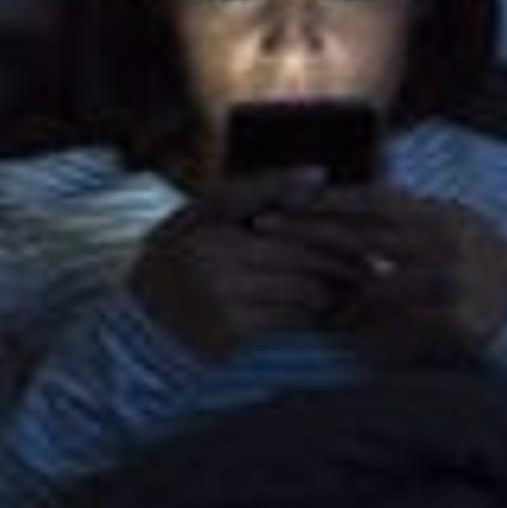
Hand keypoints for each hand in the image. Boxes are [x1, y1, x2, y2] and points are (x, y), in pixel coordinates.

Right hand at [127, 170, 347, 358]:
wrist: (140, 329)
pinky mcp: (232, 332)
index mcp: (206, 225)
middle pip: (298, 252)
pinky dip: (312, 314)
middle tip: (366, 261)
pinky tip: (323, 311)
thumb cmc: (177, 263)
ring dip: (332, 288)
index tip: (338, 203)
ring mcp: (222, 297)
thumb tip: (316, 175)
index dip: (309, 205)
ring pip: (301, 287)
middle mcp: (213, 259)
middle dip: (338, 257)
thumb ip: (250, 192)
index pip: (273, 208)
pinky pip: (290, 318)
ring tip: (351, 286)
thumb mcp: (196, 217)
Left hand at [265, 188, 506, 365]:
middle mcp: (449, 242)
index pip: (376, 200)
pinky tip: (338, 333)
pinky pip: (398, 326)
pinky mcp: (459, 322)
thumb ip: (412, 220)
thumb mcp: (459, 232)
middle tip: (262, 229)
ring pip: (375, 285)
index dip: (327, 198)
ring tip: (292, 293)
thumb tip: (359, 196)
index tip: (283, 196)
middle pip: (363, 234)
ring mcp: (455, 282)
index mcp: (446, 216)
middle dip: (308, 231)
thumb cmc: (492, 275)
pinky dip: (367, 329)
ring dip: (331, 291)